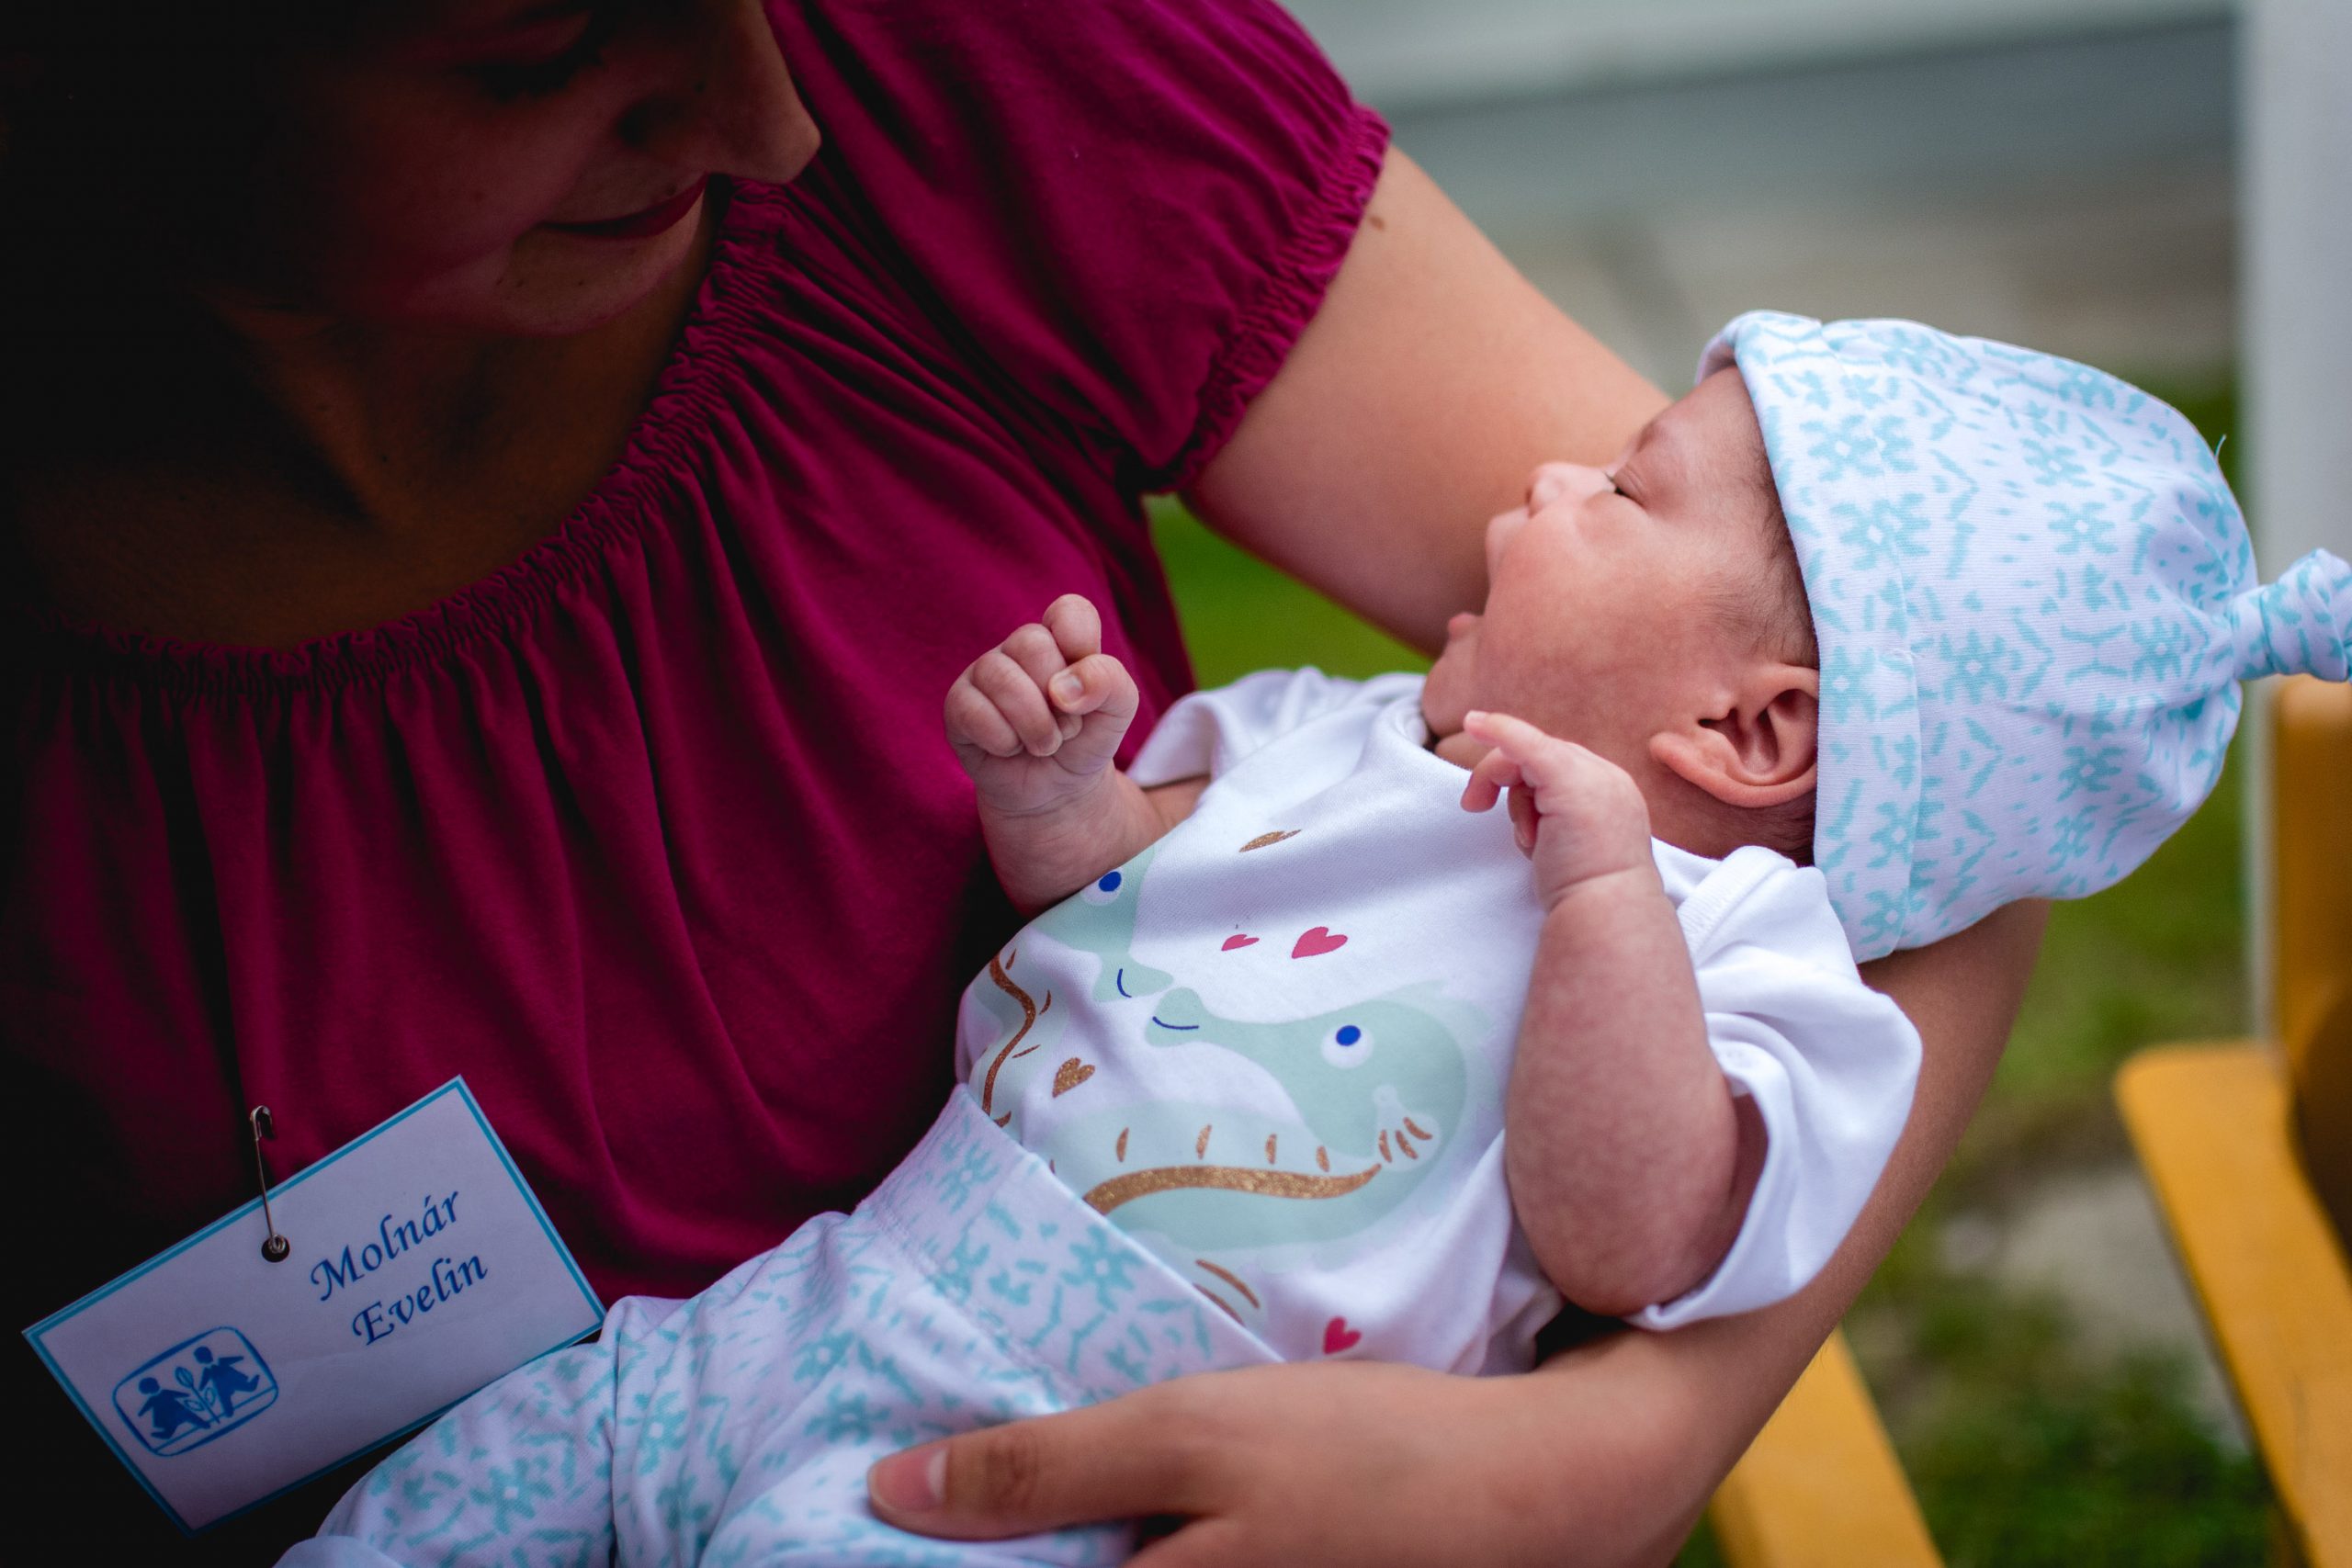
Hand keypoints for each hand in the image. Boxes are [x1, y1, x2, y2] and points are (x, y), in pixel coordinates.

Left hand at [865, 1353, 1713, 1566]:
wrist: (1558, 1486)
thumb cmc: (1369, 1457)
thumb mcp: (1193, 1436)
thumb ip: (1044, 1469)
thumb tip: (887, 1494)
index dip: (949, 1559)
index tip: (886, 1520)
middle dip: (1012, 1542)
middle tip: (954, 1490)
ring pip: (1133, 1567)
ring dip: (1078, 1538)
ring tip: (1040, 1492)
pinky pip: (1185, 1565)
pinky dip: (1148, 1539)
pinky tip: (1149, 1504)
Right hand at [946, 594, 1139, 818]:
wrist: (1058, 792)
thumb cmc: (1085, 741)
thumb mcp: (1117, 712)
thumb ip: (1110, 683)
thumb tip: (1063, 687)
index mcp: (1059, 638)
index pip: (1069, 612)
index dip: (1081, 645)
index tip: (1087, 686)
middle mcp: (1018, 649)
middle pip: (1032, 644)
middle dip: (1059, 701)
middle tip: (1066, 727)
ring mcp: (983, 675)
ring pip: (1001, 678)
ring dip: (1035, 726)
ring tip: (1044, 744)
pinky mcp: (957, 707)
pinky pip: (973, 712)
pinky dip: (1004, 741)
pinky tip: (1010, 749)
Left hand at [1458, 711, 1653, 908]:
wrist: (1606, 912)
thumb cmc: (1584, 893)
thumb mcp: (1565, 846)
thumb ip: (1550, 818)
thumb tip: (1526, 816)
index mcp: (1608, 791)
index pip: (1552, 766)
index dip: (1519, 781)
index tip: (1489, 802)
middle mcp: (1606, 776)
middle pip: (1535, 755)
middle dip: (1500, 777)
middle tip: (1474, 805)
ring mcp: (1592, 775)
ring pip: (1525, 757)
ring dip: (1512, 801)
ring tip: (1531, 841)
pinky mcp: (1568, 779)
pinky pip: (1525, 744)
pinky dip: (1499, 730)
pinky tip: (1473, 723)